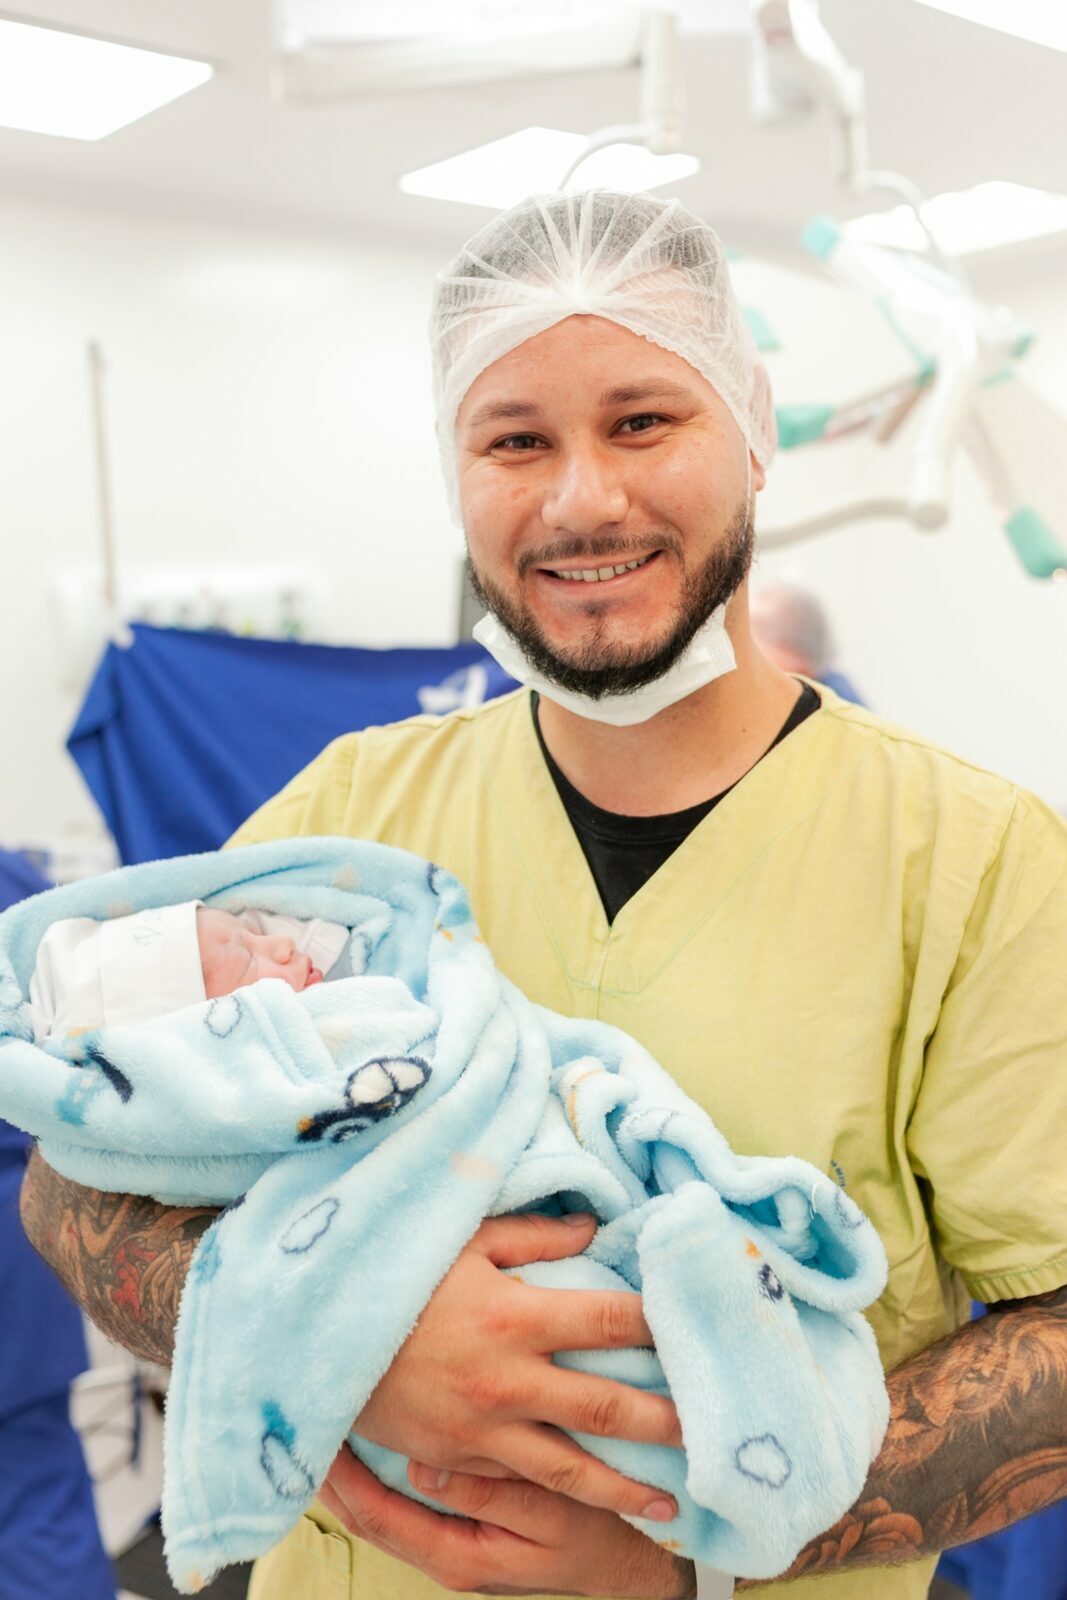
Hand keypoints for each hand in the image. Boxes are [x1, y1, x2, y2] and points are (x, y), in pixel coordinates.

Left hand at [321, 1444, 695, 1598]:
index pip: (376, 1517)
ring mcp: (450, 1535)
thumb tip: (423, 1469)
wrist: (624, 1563)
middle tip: (305, 1418)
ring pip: (382, 1504)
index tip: (319, 1434)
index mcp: (455, 1555)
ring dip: (352, 1468)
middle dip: (333, 1472)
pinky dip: (382, 1466)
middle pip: (366, 1513)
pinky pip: (405, 1495)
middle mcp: (442, 1549)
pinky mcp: (462, 1517)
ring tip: (328, 1420)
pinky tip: (377, 1431)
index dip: (343, 1480)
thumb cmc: (590, 1536)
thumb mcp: (548, 1519)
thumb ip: (487, 1495)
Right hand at [356, 1213, 682, 1520]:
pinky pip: (521, 1480)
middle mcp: (509, 1379)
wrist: (317, 1337)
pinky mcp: (458, 1456)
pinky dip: (562, 1494)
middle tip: (713, 1431)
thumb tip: (593, 1226)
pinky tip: (592, 1504)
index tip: (694, 1328)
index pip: (610, 1320)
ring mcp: (483, 1428)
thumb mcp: (462, 1239)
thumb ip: (533, 1234)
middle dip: (665, 1420)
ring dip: (626, 1485)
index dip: (658, 1324)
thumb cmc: (394, 1274)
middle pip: (607, 1407)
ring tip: (672, 1501)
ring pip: (571, 1467)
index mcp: (516, 1315)